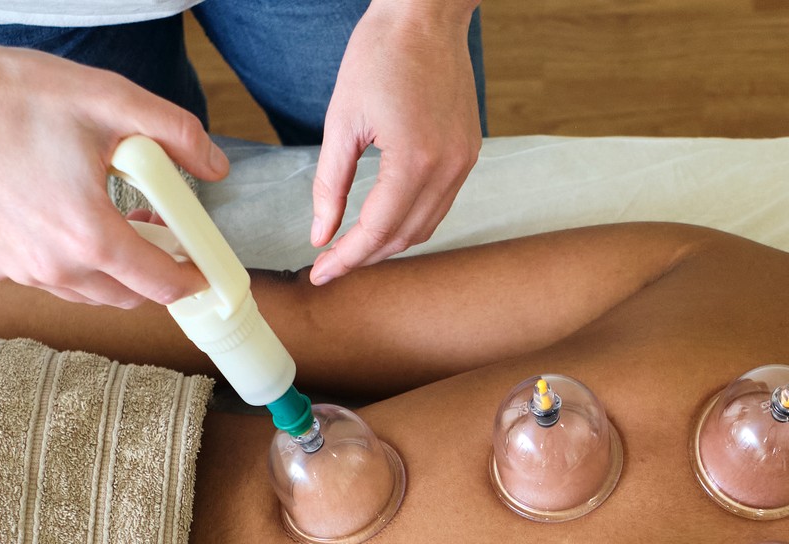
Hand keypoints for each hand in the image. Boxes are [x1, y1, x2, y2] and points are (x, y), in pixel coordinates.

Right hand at [0, 32, 228, 307]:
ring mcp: (19, 270)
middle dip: (154, 273)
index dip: (193, 281)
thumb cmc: (16, 97)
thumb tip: (216, 167)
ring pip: (87, 292)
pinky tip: (64, 216)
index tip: (206, 271)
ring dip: (112, 269)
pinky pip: (48, 277)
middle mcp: (54, 266)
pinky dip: (68, 260)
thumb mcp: (112, 100)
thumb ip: (177, 134)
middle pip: (128, 297)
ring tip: (116, 219)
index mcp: (90, 235)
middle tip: (161, 230)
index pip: (162, 285)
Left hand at [307, 0, 481, 285]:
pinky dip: (412, 218)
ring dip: (390, 242)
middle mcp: (447, 168)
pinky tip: (386, 217)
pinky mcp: (468, 152)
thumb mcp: (341, 119)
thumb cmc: (380, 54)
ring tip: (355, 247)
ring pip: (427, 225)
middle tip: (331, 264)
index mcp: (415, 160)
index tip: (320, 274)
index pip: (377, 230)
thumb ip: (330, 184)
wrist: (425, 16)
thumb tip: (320, 233)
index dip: (346, 258)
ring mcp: (464, 161)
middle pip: (405, 236)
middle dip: (366, 256)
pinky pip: (441, 202)